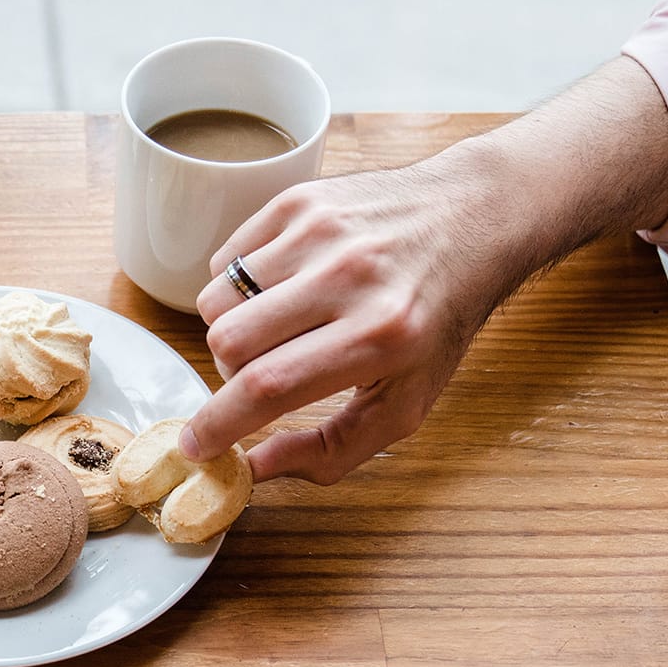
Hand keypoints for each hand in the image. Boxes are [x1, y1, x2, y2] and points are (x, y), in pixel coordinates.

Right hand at [177, 56, 667, 485]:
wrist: (471, 219)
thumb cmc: (436, 322)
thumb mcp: (406, 403)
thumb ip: (333, 450)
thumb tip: (255, 468)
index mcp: (378, 336)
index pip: (267, 386)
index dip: (219, 423)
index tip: (195, 446)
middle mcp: (347, 276)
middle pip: (230, 342)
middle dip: (231, 373)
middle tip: (262, 374)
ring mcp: (319, 230)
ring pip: (217, 299)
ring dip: (230, 329)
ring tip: (271, 330)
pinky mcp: (300, 198)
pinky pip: (226, 257)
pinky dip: (237, 285)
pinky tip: (278, 291)